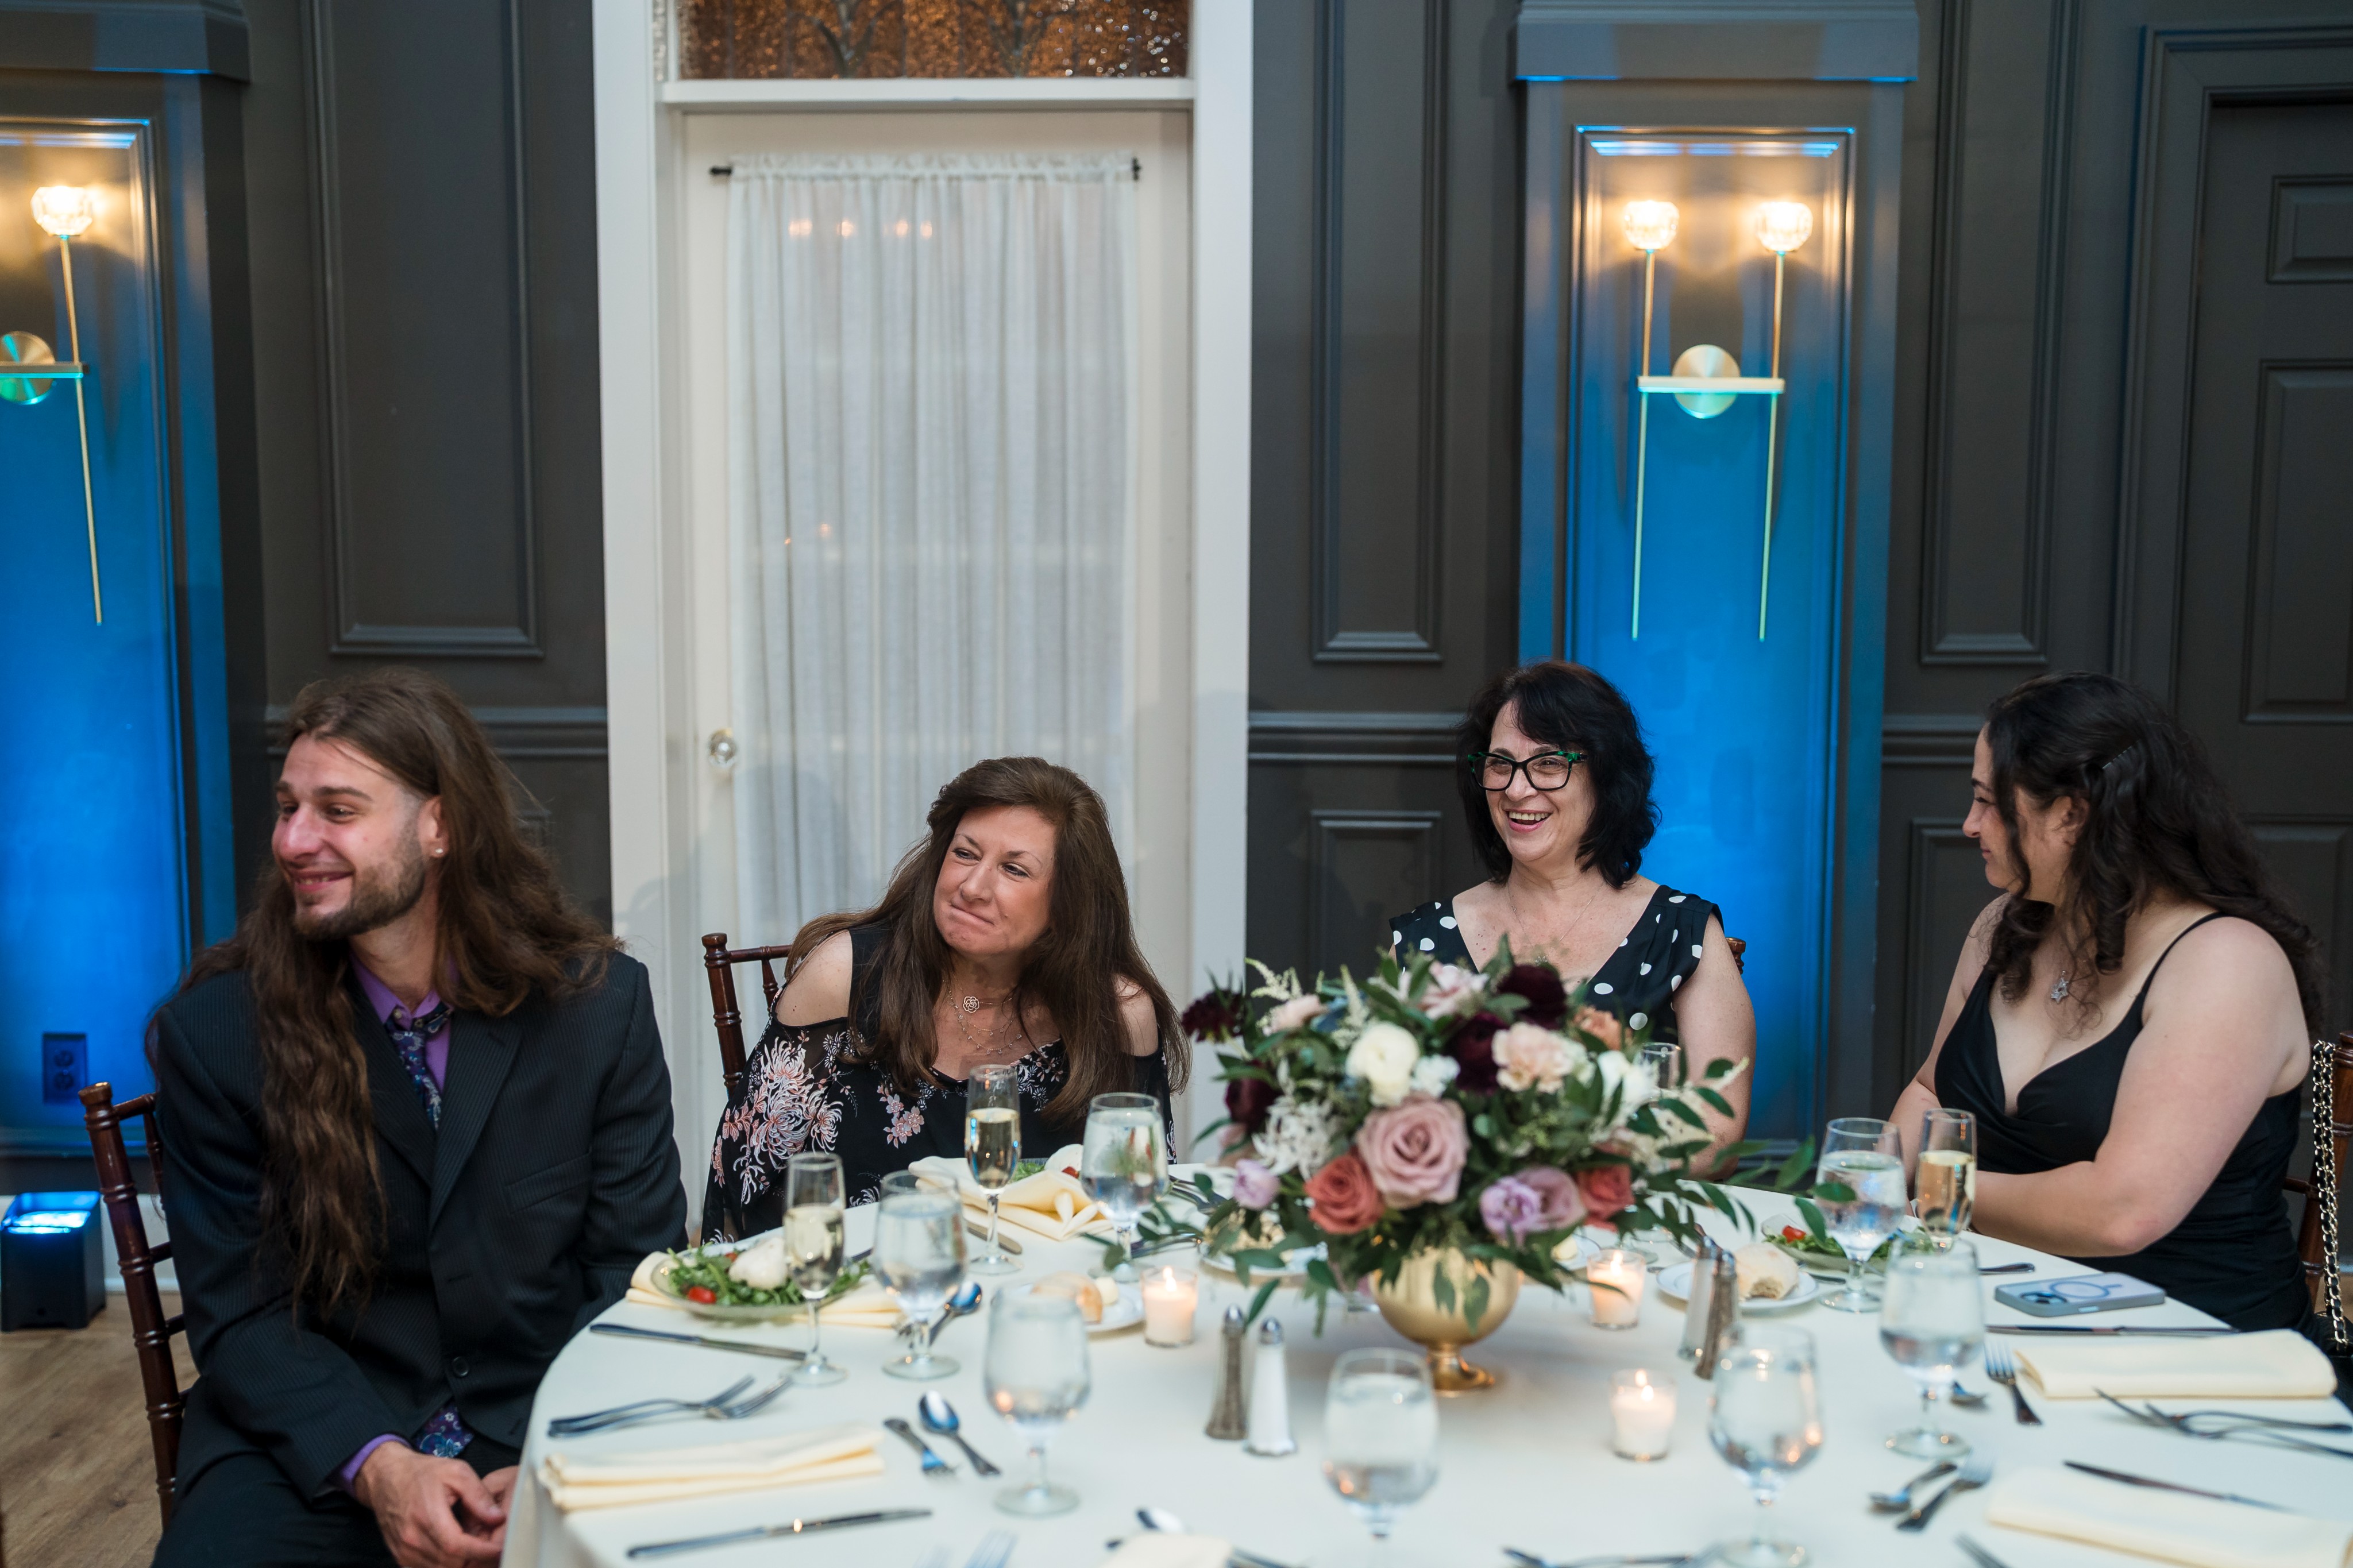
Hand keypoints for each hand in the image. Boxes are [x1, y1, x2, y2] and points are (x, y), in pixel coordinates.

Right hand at [353, 1444, 507, 1566]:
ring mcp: (404, 1550)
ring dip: (462, 1564)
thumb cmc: (422, 1473)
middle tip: (492, 1550)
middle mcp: (412, 1539)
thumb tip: (498, 1518)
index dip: (481, 1552)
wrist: (387, 1477)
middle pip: (451, 1563)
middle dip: (476, 1560)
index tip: (500, 1549)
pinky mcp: (400, 1556)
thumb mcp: (457, 1472)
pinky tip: (458, 1553)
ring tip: (477, 1550)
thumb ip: (478, 1495)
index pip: (457, 1547)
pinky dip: (446, 1565)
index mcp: (427, 1516)